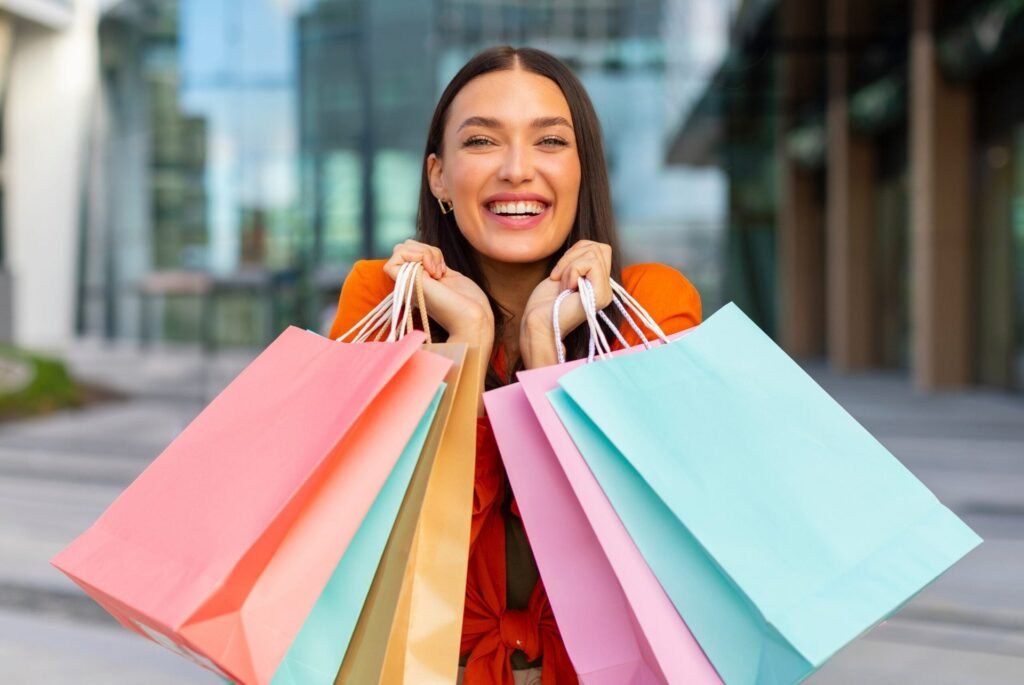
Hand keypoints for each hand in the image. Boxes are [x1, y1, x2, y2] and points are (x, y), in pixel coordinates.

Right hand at [384, 240, 493, 338]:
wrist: (473, 318)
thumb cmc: (468, 302)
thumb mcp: (449, 275)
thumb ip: (434, 264)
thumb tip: (424, 251)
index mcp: (419, 280)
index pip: (409, 251)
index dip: (426, 251)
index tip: (443, 268)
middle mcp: (410, 282)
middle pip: (402, 247)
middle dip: (424, 248)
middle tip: (440, 269)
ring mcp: (407, 282)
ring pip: (400, 249)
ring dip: (424, 251)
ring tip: (437, 271)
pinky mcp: (407, 283)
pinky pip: (398, 256)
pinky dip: (418, 254)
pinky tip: (433, 272)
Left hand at [519, 240, 613, 367]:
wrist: (538, 323)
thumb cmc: (545, 302)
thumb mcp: (565, 273)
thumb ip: (579, 261)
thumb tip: (589, 245)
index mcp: (598, 284)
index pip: (599, 249)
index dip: (576, 251)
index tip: (559, 271)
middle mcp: (606, 289)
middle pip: (599, 248)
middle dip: (572, 255)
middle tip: (558, 277)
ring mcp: (605, 293)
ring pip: (594, 253)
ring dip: (569, 265)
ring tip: (562, 284)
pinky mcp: (600, 295)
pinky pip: (591, 264)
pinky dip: (572, 271)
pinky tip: (566, 288)